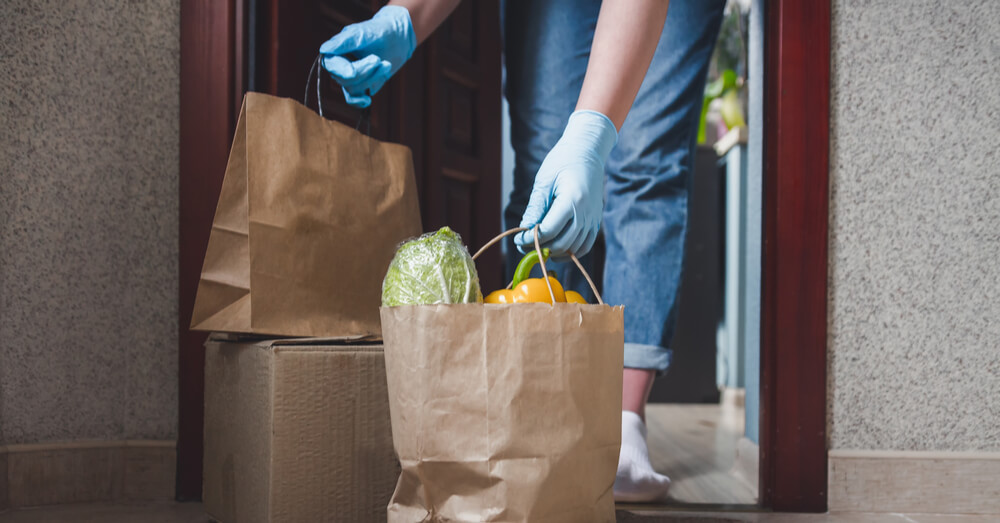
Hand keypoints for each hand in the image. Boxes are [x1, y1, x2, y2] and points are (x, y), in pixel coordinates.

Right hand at [319, 5, 415, 107]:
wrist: (398, 38)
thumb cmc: (379, 31)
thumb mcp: (363, 33)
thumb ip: (344, 42)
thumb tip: (324, 50)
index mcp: (335, 50)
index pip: (331, 65)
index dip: (341, 71)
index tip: (353, 72)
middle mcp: (340, 65)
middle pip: (345, 79)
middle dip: (364, 72)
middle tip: (379, 60)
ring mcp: (350, 77)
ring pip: (353, 89)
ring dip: (372, 78)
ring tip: (386, 64)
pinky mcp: (361, 86)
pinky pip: (354, 99)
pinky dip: (359, 101)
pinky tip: (367, 100)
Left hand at [515, 110, 617, 256]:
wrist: (588, 151)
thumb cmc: (563, 161)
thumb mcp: (544, 181)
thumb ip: (536, 207)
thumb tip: (525, 231)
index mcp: (573, 199)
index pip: (549, 230)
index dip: (530, 239)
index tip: (517, 239)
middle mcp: (586, 212)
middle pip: (562, 243)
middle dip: (540, 248)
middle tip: (524, 246)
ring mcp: (594, 218)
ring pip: (574, 248)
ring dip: (555, 252)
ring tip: (538, 247)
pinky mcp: (596, 221)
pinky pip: (585, 246)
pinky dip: (570, 252)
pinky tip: (556, 251)